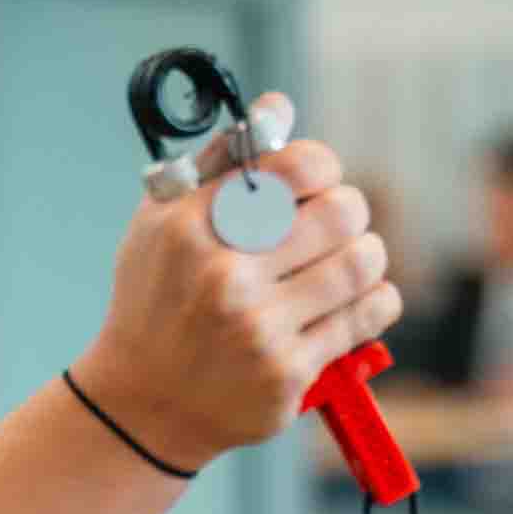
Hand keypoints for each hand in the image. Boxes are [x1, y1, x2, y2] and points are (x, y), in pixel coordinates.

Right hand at [78, 90, 402, 473]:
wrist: (141, 407)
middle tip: (333, 229)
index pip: (298, 165)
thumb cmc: (155, 305)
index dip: (321, 167)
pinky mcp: (287, 373)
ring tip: (344, 266)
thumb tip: (277, 106)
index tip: (314, 186)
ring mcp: (258, 330)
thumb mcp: (160, 225)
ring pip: (362, 262)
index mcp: (193, 228)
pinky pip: (367, 316)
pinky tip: (350, 305)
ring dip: (365, 258)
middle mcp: (224, 277)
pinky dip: (372, 303)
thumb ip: (218, 163)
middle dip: (347, 213)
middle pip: (342, 210)